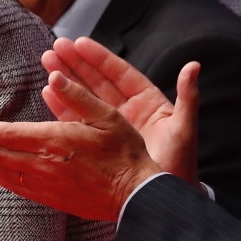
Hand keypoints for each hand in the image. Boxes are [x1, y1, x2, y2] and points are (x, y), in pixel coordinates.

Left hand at [0, 70, 164, 220]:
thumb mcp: (108, 116)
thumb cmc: (125, 153)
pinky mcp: (51, 198)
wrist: (136, 196)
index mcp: (55, 140)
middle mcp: (44, 164)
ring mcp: (46, 184)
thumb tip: (54, 75)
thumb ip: (79, 95)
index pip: (7, 135)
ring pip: (2, 171)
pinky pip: (15, 187)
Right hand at [41, 37, 199, 183]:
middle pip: (97, 81)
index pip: (120, 73)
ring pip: (85, 97)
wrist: (161, 198)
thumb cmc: (179, 166)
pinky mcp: (98, 143)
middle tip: (56, 46)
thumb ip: (188, 98)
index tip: (80, 42)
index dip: (100, 58)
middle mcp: (127, 111)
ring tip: (46, 62)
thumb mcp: (183, 130)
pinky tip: (48, 91)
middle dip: (76, 63)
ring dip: (66, 80)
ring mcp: (111, 127)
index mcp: (148, 103)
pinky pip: (77, 119)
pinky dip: (63, 106)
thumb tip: (194, 66)